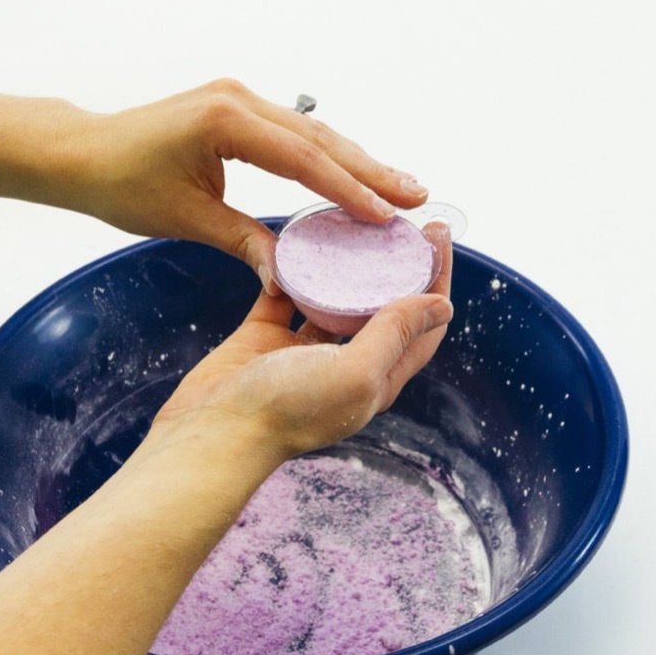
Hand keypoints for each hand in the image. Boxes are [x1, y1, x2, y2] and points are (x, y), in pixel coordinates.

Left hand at [64, 79, 428, 290]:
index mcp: (225, 120)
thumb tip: (288, 277)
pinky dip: (326, 156)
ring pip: (311, 133)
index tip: (385, 214)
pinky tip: (353, 174)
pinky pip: (293, 133)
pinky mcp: (236, 107)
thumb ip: (243, 241)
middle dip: (370, 169)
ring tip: (399, 186)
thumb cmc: (121, 183)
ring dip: (354, 160)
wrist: (82, 153)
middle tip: (415, 195)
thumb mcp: (187, 218)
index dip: (348, 189)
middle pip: (319, 139)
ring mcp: (238, 98)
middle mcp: (238, 100)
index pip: (302, 158)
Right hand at [147, 224, 453, 460]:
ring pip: (334, 296)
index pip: (421, 324)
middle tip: (403, 221)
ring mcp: (304, 350)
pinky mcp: (264, 335)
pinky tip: (300, 239)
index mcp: (377, 379)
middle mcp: (346, 364)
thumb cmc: (287, 411)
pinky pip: (286, 291)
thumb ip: (395, 334)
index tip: (437, 233)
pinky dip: (293, 268)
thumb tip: (443, 305)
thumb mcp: (356, 372)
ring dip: (348, 264)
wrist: (212, 433)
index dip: (436, 280)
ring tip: (356, 222)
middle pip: (383, 306)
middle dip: (398, 264)